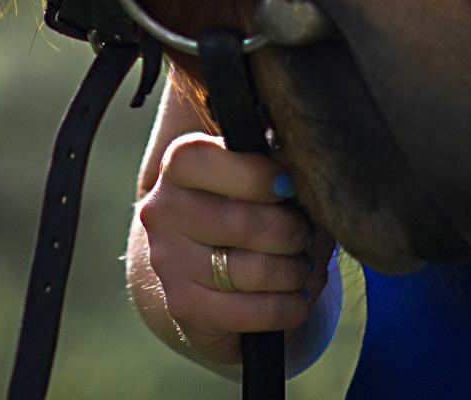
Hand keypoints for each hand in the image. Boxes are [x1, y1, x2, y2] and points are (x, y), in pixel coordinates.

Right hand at [134, 131, 331, 362]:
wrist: (213, 268)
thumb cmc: (253, 205)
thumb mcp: (262, 173)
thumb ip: (276, 158)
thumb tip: (295, 160)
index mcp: (178, 165)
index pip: (200, 161)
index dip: (253, 174)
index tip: (286, 186)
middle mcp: (163, 211)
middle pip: (241, 223)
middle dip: (292, 231)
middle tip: (306, 234)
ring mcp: (169, 262)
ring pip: (253, 271)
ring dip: (293, 271)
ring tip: (301, 265)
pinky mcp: (184, 307)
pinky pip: (254, 312)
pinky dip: (289, 307)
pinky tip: (295, 300)